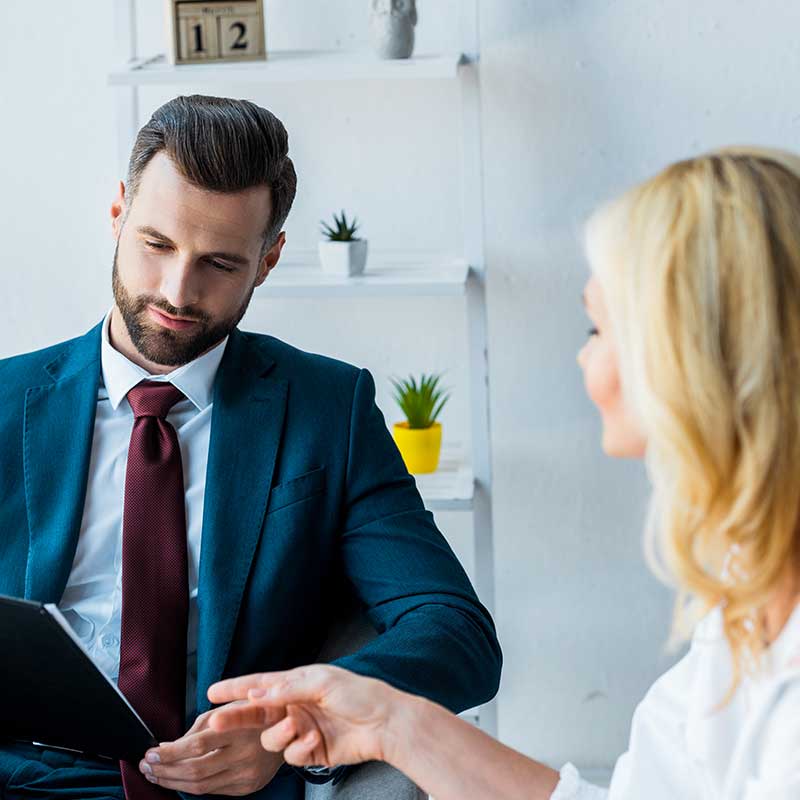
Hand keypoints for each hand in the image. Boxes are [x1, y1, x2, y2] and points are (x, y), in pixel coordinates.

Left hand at [138, 701, 284, 795]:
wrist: (291, 729)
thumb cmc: (257, 712)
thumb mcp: (231, 706)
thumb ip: (201, 724)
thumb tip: (170, 745)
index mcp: (239, 728)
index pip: (196, 745)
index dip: (170, 752)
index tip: (151, 752)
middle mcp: (244, 754)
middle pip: (195, 770)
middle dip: (165, 770)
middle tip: (147, 765)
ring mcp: (246, 773)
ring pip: (201, 785)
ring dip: (173, 781)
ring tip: (156, 774)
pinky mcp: (248, 786)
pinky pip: (213, 791)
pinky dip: (191, 786)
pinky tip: (179, 779)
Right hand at [207, 665, 401, 768]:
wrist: (385, 724)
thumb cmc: (358, 694)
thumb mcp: (322, 682)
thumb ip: (287, 689)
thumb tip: (257, 693)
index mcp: (298, 683)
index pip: (260, 684)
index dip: (236, 688)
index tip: (212, 692)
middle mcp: (295, 706)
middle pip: (257, 713)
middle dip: (236, 717)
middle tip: (215, 723)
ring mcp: (301, 730)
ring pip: (271, 738)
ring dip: (280, 733)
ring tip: (298, 726)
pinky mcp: (310, 752)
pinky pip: (291, 755)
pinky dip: (299, 748)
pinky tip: (315, 740)